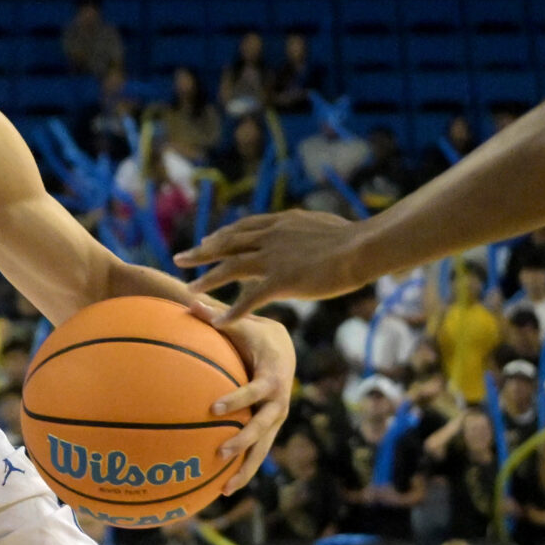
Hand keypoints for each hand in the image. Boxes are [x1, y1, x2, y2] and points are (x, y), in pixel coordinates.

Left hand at [174, 210, 373, 314]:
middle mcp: (272, 237)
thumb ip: (305, 232)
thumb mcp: (322, 226)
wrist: (364, 246)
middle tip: (180, 258)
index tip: (207, 241)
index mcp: (282, 223)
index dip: (223, 235)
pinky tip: (218, 321)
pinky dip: (232, 311)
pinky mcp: (281, 280)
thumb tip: (306, 235)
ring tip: (189, 289)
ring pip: (230, 268)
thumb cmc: (355, 239)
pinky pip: (249, 298)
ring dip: (207, 279)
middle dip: (201, 252)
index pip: (244, 227)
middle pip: (227, 243)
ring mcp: (274, 258)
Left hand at [192, 305, 293, 496]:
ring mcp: (276, 418)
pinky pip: (257, 453)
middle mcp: (278, 402)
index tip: (215, 409)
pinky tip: (222, 489)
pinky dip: (243, 471)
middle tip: (221, 453)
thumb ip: (217, 318)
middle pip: (263, 426)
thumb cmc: (256, 335)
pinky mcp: (270, 429)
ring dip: (245, 469)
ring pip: (263, 448)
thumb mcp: (242, 325)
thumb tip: (188, 302)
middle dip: (243, 441)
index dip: (237, 399)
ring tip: (224, 489)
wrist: (284, 348)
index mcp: (272, 377)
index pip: (255, 391)